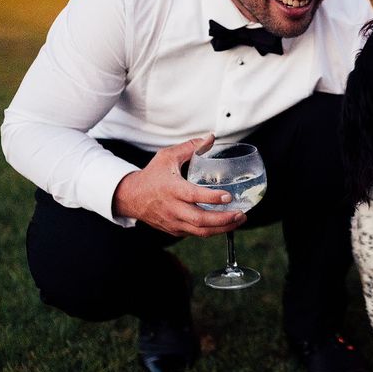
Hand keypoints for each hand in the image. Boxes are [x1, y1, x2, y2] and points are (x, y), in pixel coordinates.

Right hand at [112, 135, 245, 236]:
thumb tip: (211, 137)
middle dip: (223, 219)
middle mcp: (173, 208)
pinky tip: (225, 223)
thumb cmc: (152, 175)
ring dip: (222, 228)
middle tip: (241, 213)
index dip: (212, 198)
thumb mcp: (167, 157)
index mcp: (172, 189)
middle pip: (200, 220)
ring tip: (239, 220)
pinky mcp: (175, 230)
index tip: (228, 196)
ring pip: (200, 231)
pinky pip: (196, 234)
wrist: (131, 197)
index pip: (193, 196)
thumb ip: (190, 147)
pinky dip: (212, 230)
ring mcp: (174, 222)